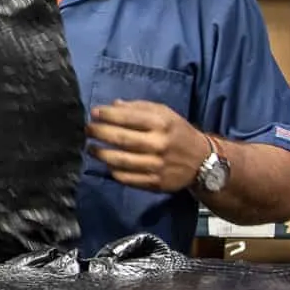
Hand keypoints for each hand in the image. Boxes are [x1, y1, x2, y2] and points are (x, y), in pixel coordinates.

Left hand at [86, 99, 207, 191]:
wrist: (202, 161)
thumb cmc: (177, 132)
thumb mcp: (164, 113)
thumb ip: (138, 107)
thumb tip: (112, 106)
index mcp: (161, 124)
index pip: (128, 117)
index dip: (107, 115)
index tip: (94, 113)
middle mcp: (159, 144)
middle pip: (121, 139)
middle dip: (99, 133)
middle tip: (87, 130)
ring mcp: (157, 165)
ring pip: (121, 161)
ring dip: (101, 154)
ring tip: (90, 148)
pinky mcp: (156, 183)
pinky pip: (128, 178)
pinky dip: (113, 171)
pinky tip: (107, 164)